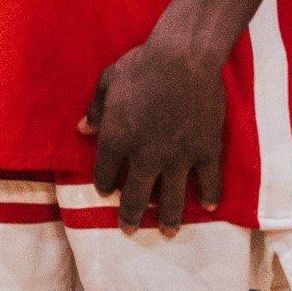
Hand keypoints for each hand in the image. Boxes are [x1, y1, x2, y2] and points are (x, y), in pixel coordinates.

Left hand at [84, 32, 226, 233]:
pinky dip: (209, 195)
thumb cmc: (141, 64)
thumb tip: (82, 130)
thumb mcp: (108, 82)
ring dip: (168, 219)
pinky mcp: (205, 150)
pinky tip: (208, 207)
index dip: (104, 185)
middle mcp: (145, 156)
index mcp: (116, 139)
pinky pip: (208, 181)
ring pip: (172, 198)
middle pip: (136, 196)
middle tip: (129, 230)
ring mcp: (178, 157)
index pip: (105, 174)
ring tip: (167, 233)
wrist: (184, 57)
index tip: (107, 191)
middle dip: (131, 216)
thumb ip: (95, 109)